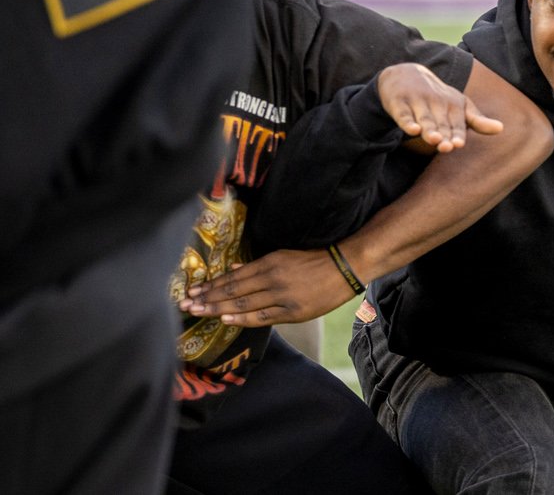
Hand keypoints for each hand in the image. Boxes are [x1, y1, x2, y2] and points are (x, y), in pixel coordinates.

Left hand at [178, 247, 359, 325]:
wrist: (346, 268)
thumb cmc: (315, 261)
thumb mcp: (285, 256)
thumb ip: (258, 265)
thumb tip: (232, 270)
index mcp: (270, 263)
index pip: (233, 277)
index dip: (211, 286)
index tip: (192, 292)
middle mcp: (272, 279)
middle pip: (233, 290)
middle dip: (207, 299)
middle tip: (185, 305)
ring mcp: (282, 296)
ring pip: (244, 304)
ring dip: (218, 309)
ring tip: (199, 313)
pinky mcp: (293, 311)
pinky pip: (263, 316)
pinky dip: (243, 318)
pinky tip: (226, 318)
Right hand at [379, 63, 503, 153]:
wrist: (405, 73)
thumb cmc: (437, 97)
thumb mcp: (459, 106)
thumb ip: (477, 120)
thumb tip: (501, 129)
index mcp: (453, 105)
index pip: (456, 123)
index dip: (457, 134)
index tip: (458, 144)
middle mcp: (436, 102)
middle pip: (440, 123)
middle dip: (444, 134)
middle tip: (447, 146)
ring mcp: (417, 101)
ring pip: (424, 118)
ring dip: (429, 129)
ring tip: (434, 139)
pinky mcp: (399, 102)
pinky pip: (403, 114)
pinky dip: (407, 121)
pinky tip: (412, 129)